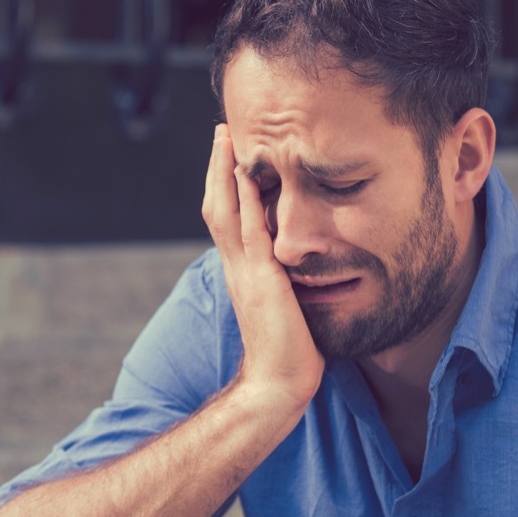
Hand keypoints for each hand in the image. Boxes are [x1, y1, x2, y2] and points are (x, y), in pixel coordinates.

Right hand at [201, 125, 323, 409]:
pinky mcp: (263, 280)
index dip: (225, 186)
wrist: (277, 385)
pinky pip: (252, 231)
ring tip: (227, 137)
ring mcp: (245, 272)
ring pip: (226, 211)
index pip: (227, 220)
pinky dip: (247, 200)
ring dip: (224, 172)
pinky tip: (247, 173)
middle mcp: (236, 268)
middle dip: (217, 168)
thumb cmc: (288, 354)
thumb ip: (285, 284)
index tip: (229, 155)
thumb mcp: (285, 307)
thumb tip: (300, 268)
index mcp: (242, 273)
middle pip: (217, 206)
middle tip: (221, 131)